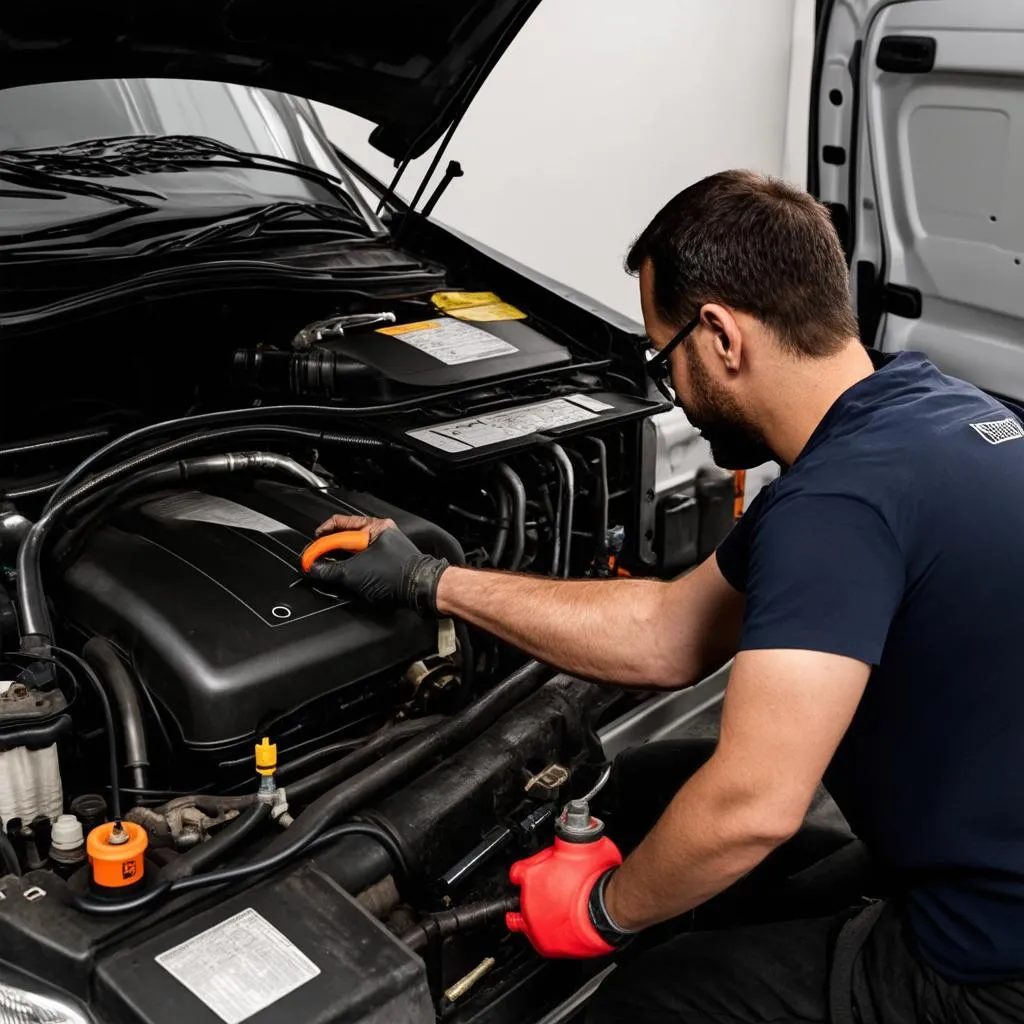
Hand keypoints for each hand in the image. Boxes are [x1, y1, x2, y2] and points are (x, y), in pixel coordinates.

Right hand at [306, 515, 448, 612]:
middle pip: (346, 537)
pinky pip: (365, 559)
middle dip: (329, 549)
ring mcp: (386, 547)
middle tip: (316, 560)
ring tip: (328, 568)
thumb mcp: (354, 573)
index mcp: (375, 527)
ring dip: (340, 558)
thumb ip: (329, 570)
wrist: (421, 590)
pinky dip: (352, 566)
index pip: (339, 527)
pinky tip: (345, 574)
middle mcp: (381, 533)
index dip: (321, 541)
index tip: (310, 554)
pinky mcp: (389, 561)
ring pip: (355, 549)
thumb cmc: (397, 575)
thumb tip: (314, 569)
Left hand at [505, 835, 625, 957]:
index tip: (531, 873)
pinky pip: (543, 939)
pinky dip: (552, 934)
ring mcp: (535, 926)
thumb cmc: (595, 876)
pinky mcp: (547, 946)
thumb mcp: (579, 844)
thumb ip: (566, 841)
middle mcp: (528, 902)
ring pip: (527, 921)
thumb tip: (570, 832)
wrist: (607, 907)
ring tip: (553, 912)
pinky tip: (563, 926)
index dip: (526, 871)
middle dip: (533, 895)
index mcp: (531, 875)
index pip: (517, 872)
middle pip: (520, 897)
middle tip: (549, 892)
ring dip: (538, 917)